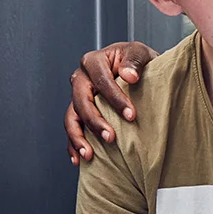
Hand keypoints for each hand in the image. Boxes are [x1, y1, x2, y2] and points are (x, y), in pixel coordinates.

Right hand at [65, 41, 156, 163]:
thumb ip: (135, 62)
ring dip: (78, 137)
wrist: (137, 71)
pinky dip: (73, 145)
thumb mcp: (140, 54)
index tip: (131, 115)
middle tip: (110, 138)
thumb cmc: (138, 62)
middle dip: (94, 121)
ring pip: (72, 117)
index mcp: (93, 61)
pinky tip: (78, 159)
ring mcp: (77, 96)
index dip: (115, 98)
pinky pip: (72, 129)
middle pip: (81, 101)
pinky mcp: (79, 113)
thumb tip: (129, 75)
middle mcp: (81, 78)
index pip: (101, 80)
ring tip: (89, 154)